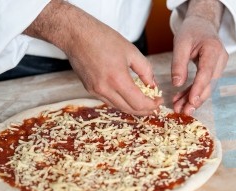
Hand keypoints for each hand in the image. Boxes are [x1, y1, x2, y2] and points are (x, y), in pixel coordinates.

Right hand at [25, 0, 161, 115]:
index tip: (159, 101)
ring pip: (119, 107)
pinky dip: (121, 101)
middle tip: (153, 104)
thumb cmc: (103, 38)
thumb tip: (152, 86)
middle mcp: (105, 89)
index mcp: (117, 79)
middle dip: (145, 110)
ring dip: (133, 107)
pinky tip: (128, 95)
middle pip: (129, 110)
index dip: (152, 105)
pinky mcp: (89, 90)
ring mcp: (95, 91)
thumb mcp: (131, 51)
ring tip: (143, 101)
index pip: (139, 103)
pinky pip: (109, 101)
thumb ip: (145, 70)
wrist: (76, 35)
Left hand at [171, 0, 227, 115]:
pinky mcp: (213, 71)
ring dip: (192, 99)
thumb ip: (178, 64)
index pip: (206, 73)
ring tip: (179, 108)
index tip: (191, 102)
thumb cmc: (191, 31)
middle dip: (196, 99)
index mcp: (213, 50)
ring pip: (206, 87)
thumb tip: (176, 84)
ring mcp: (219, 66)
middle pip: (209, 84)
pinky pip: (203, 84)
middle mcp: (220, 59)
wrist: (202, 24)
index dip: (199, 89)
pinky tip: (180, 100)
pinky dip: (192, 93)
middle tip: (184, 112)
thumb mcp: (181, 43)